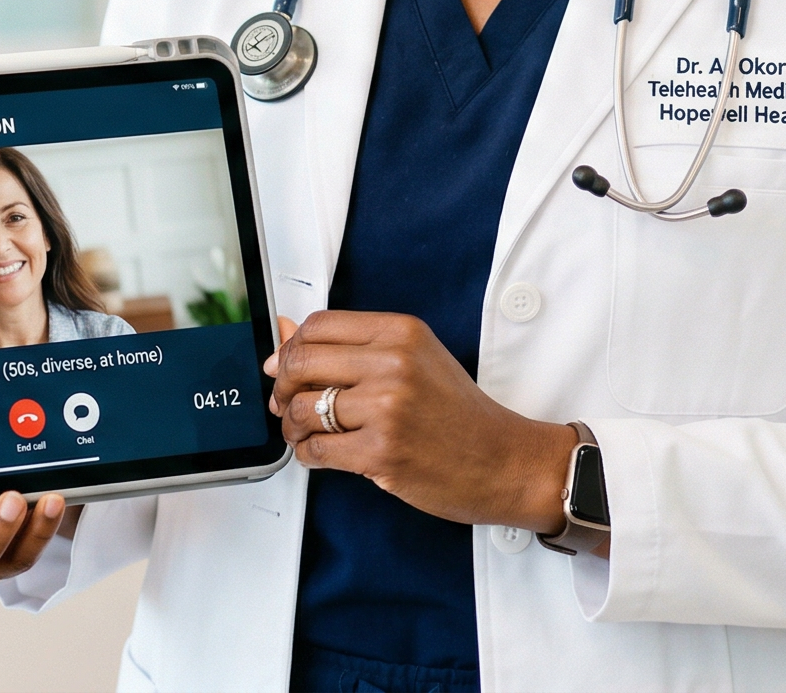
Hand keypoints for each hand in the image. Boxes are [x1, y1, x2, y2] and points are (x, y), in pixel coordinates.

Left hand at [264, 312, 575, 534]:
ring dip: (293, 426)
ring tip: (307, 434)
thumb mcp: (414, 361)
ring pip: (303, 408)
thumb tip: (284, 332)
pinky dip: (308, 455)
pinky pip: (316, 449)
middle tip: (286, 403)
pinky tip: (323, 454)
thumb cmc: (459, 415)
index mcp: (401, 333)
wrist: (503, 460)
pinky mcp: (382, 452)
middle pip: (301, 361)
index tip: (286, 366)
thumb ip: (352, 347)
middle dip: (282, 386)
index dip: (291, 348)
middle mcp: (394, 364)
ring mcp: (387, 408)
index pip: (319, 325)